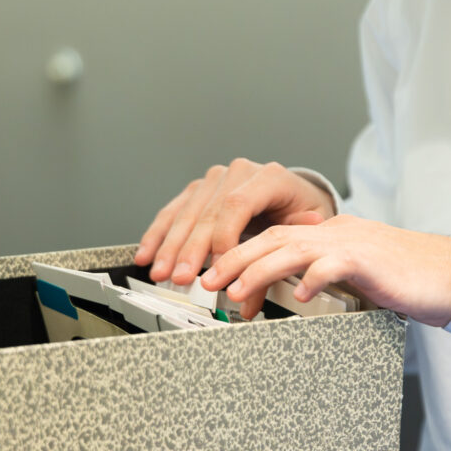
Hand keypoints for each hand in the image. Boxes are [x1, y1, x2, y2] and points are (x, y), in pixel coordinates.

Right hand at [134, 159, 335, 284]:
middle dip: (191, 250)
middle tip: (182, 278)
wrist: (296, 195)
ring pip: (186, 213)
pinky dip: (158, 236)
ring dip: (169, 247)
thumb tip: (271, 275)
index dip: (223, 238)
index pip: (237, 205)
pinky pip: (173, 212)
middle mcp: (238, 173)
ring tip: (160, 273)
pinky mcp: (197, 190)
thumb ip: (286, 252)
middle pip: (208, 212)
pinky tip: (146, 254)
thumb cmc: (300, 212)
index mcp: (269, 177)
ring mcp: (214, 180)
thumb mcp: (303, 231)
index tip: (217, 268)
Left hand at [199, 214, 450, 326]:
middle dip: (235, 258)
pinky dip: (312, 278)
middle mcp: (336, 233)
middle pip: (273, 238)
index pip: (275, 237)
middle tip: (207, 280)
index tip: (216, 275)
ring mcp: (353, 244)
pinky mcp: (371, 261)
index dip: (241, 255)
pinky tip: (295, 296)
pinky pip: (335, 266)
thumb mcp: (357, 273)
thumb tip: (291, 291)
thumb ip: (325, 274)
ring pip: (294, 249)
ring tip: (235, 291)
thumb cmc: (408, 279)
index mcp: (330, 234)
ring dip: (259, 270)